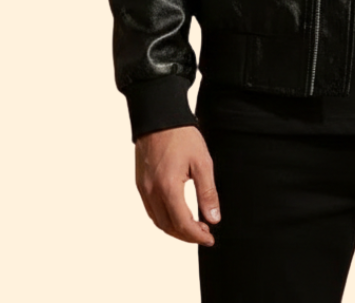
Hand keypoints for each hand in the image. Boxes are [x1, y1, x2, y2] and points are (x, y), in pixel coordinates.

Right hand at [134, 125, 220, 244]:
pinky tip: (176, 214)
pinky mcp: (140, 183)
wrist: (159, 117)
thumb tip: (214, 218)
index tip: (210, 238)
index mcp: (168, 187)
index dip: (197, 235)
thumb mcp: (202, 162)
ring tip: (193, 226)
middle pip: (168, 226)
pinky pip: (150, 209)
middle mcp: (152, 192)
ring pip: (157, 221)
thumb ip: (207, 192)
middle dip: (187, 235)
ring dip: (174, 229)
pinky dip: (164, 218)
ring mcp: (143, 188)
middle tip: (204, 233)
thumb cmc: (181, 136)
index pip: (182, 223)